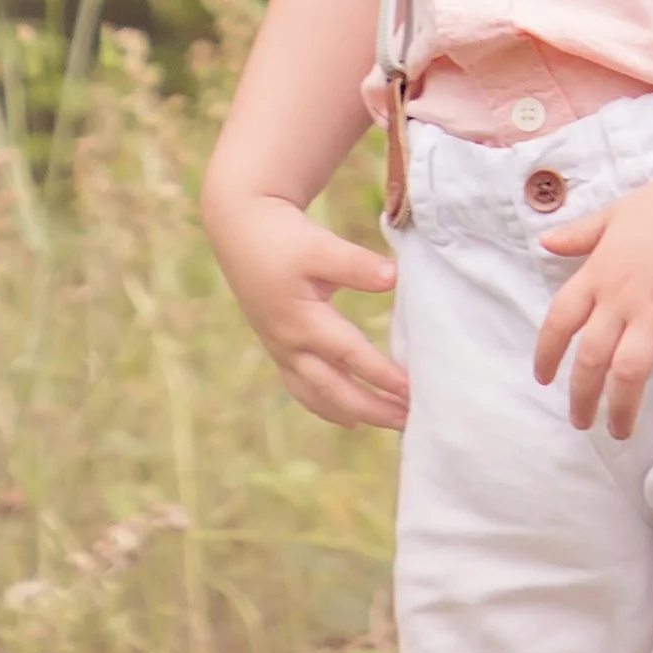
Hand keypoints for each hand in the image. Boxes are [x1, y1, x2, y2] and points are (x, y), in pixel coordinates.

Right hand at [206, 192, 408, 430]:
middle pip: (335, 390)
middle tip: (410, 423)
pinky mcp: (278, 346)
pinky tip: (348, 417)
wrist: (240, 228)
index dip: (382, 376)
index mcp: (303, 322)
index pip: (351, 357)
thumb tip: (394, 277)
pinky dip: (326, 406)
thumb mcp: (321, 246)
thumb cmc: (283, 237)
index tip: (413, 391)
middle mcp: (290, 344)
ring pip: (317, 396)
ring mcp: (281, 349)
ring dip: (353, 413)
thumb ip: (357, 265)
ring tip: (387, 424)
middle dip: (373, 409)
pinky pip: (302, 389)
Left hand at [533, 169, 652, 443]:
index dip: (547, 353)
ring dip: (620, 407)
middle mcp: (622, 298)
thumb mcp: (615, 214)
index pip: (559, 321)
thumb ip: (580, 234)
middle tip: (581, 422)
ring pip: (629, 371)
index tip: (543, 378)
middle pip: (590, 358)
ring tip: (618, 432)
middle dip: (581, 396)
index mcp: (599, 273)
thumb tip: (546, 242)